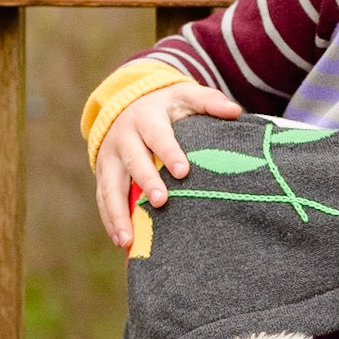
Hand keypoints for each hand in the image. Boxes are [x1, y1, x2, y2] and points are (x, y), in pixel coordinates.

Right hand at [94, 81, 241, 247]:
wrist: (128, 103)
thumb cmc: (168, 106)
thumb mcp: (186, 96)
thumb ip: (210, 102)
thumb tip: (236, 111)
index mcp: (146, 117)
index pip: (157, 134)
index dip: (169, 151)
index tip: (183, 171)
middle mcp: (123, 137)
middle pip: (133, 160)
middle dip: (145, 181)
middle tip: (160, 201)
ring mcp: (109, 157)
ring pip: (111, 186)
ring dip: (118, 213)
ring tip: (128, 239)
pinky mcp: (103, 174)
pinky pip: (104, 198)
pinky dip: (111, 220)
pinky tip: (122, 242)